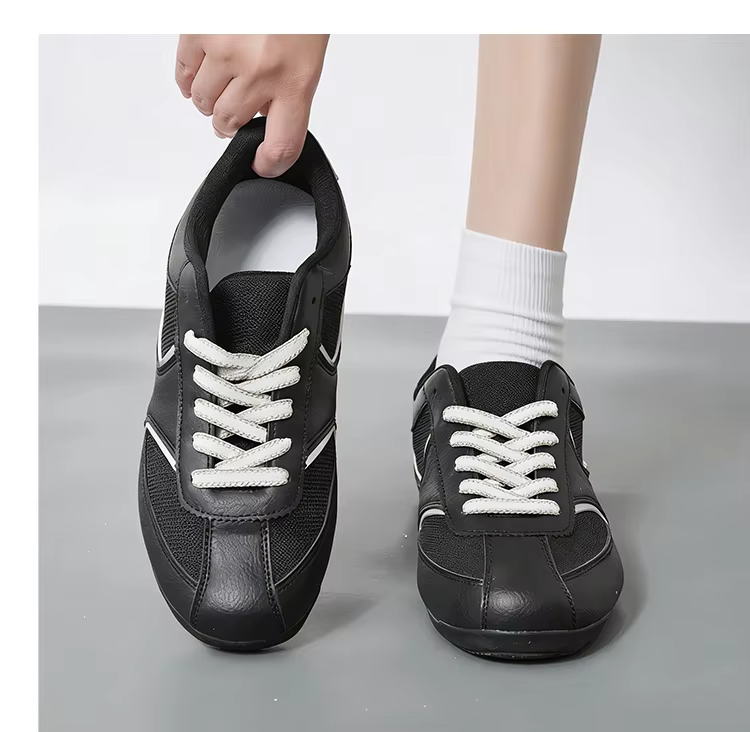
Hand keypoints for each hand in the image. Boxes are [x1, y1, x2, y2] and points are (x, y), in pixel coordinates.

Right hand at [175, 34, 328, 176]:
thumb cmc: (297, 14)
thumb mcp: (304, 59)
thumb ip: (283, 94)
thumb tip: (256, 121)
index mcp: (295, 81)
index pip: (282, 144)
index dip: (269, 163)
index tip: (260, 164)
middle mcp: (260, 71)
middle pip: (229, 125)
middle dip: (230, 122)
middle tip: (235, 107)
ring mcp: (227, 51)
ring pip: (202, 102)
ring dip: (208, 99)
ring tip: (221, 82)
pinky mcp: (199, 31)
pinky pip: (182, 73)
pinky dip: (188, 77)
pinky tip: (201, 69)